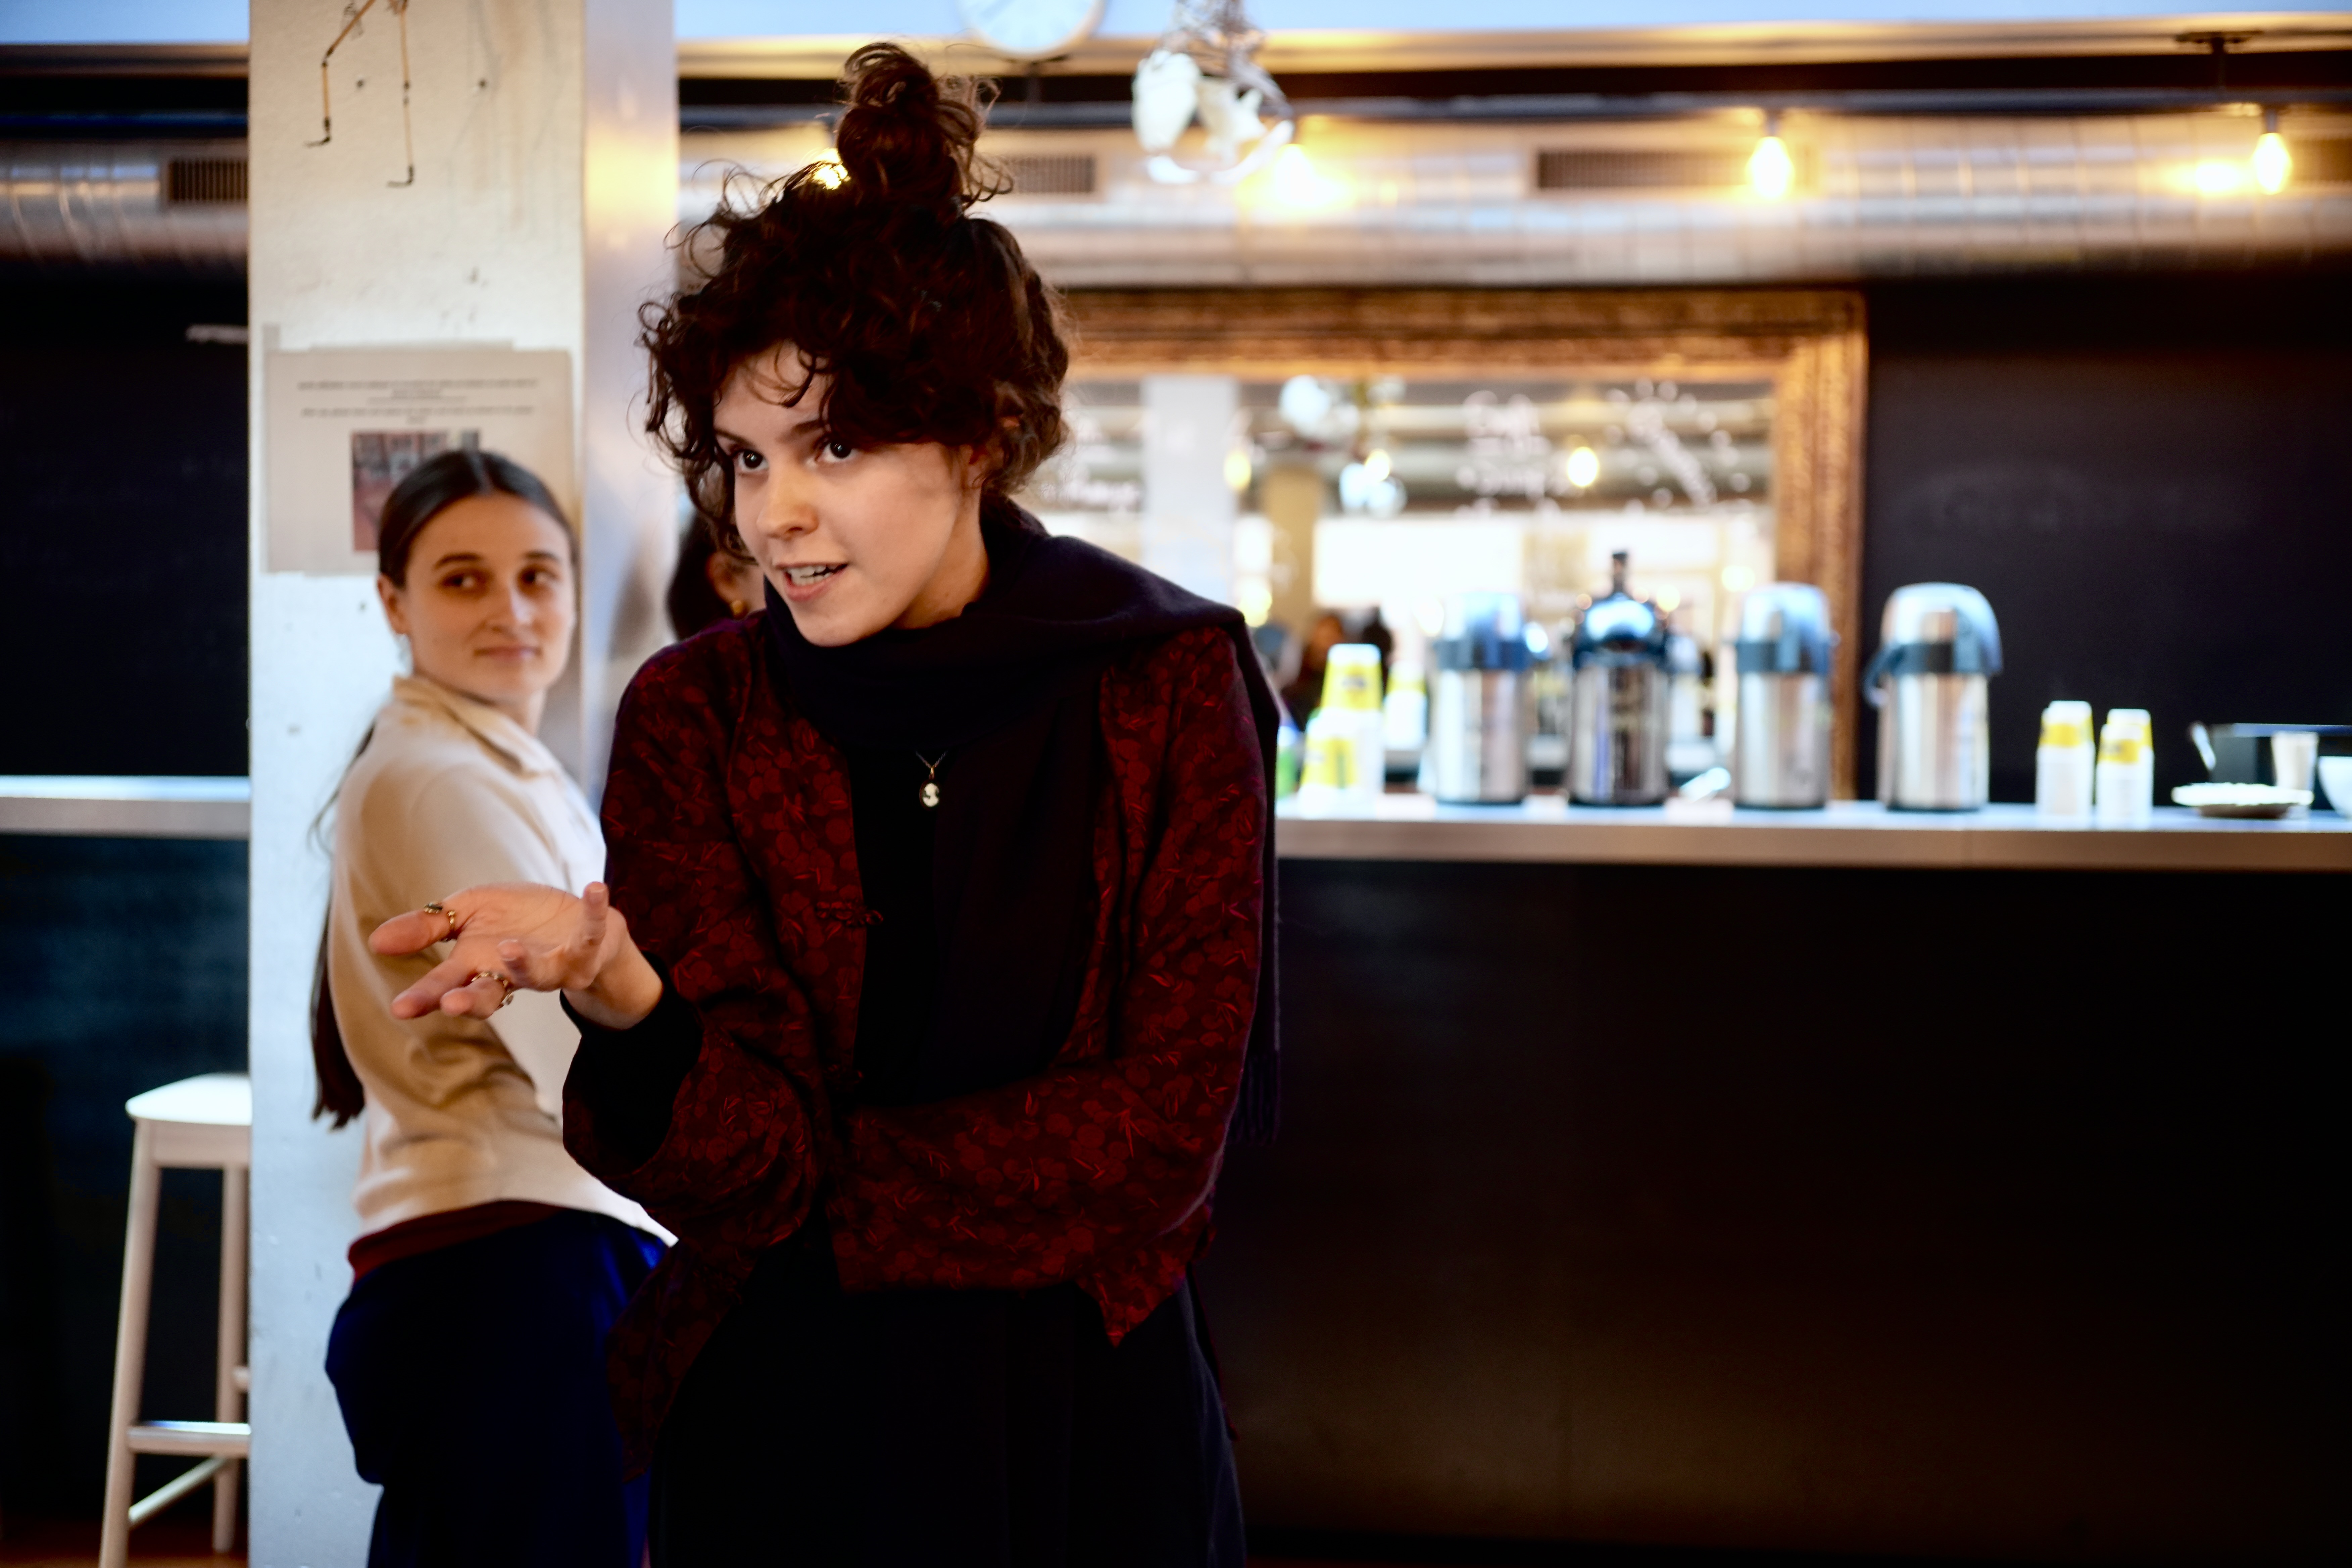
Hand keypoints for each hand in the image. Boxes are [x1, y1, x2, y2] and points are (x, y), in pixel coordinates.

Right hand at [369, 881, 662, 1028]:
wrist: (573, 918)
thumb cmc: (516, 918)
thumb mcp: (467, 913)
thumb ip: (427, 927)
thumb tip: (376, 940)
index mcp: (478, 964)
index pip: (446, 985)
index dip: (425, 997)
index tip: (402, 1008)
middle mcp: (512, 972)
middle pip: (486, 993)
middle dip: (468, 1000)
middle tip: (451, 1004)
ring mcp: (551, 965)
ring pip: (537, 974)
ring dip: (523, 964)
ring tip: (510, 948)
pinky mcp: (585, 948)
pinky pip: (592, 931)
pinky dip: (595, 911)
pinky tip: (595, 888)